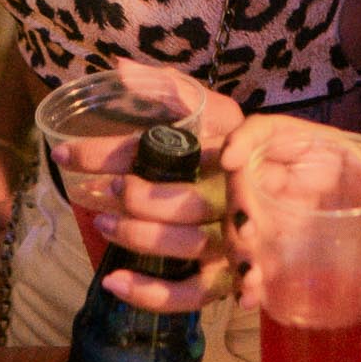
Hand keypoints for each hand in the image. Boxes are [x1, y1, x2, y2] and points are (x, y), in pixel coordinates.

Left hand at [67, 76, 244, 313]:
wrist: (297, 186)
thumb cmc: (233, 139)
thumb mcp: (207, 105)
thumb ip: (165, 86)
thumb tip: (117, 67)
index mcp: (223, 141)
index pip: (162, 145)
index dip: (107, 151)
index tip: (63, 153)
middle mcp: (233, 190)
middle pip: (185, 200)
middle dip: (137, 196)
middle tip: (104, 193)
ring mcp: (236, 237)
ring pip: (190, 245)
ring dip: (142, 237)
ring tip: (103, 225)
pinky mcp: (230, 275)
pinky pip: (194, 292)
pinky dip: (154, 294)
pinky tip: (115, 282)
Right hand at [217, 126, 360, 313]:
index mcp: (326, 152)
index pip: (273, 133)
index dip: (247, 140)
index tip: (232, 163)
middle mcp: (299, 182)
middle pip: (249, 183)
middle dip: (238, 208)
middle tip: (248, 242)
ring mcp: (292, 222)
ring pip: (247, 227)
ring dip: (238, 251)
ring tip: (250, 283)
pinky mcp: (294, 260)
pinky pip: (260, 264)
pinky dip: (249, 281)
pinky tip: (252, 299)